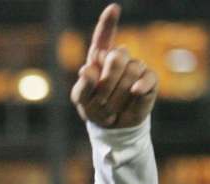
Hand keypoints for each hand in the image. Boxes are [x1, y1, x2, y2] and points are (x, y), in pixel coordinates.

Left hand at [70, 3, 157, 127]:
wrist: (112, 126)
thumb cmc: (94, 109)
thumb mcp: (82, 100)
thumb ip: (82, 86)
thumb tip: (87, 69)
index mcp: (98, 60)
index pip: (102, 38)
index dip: (107, 24)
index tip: (113, 8)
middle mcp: (118, 59)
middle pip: (116, 57)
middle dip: (106, 83)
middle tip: (100, 101)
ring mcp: (135, 68)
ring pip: (130, 71)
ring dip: (117, 95)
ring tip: (111, 107)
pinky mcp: (148, 80)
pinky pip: (146, 78)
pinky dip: (140, 86)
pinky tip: (135, 91)